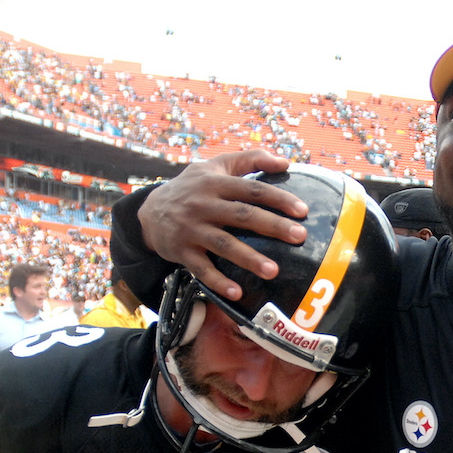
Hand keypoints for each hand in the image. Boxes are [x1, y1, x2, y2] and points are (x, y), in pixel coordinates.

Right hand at [138, 149, 307, 299]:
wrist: (149, 211)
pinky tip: (238, 293)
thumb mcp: (215, 166)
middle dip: (272, 226)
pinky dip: (219, 282)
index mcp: (215, 182)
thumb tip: (285, 162)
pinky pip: (202, 270)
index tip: (302, 210)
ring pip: (224, 245)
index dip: (278, 198)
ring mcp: (192, 230)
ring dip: (249, 258)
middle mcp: (203, 204)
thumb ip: (249, 159)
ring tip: (273, 271)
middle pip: (242, 215)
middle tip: (299, 237)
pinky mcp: (182, 252)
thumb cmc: (192, 187)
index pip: (251, 189)